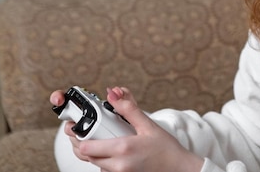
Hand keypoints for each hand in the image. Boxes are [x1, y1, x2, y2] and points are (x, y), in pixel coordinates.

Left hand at [51, 87, 204, 171]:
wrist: (179, 169)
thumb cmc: (167, 149)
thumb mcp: (148, 125)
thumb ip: (128, 109)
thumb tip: (114, 94)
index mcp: (123, 149)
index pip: (86, 147)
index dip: (80, 137)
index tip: (80, 126)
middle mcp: (118, 165)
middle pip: (86, 156)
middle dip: (84, 143)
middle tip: (88, 131)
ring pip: (94, 163)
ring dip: (94, 152)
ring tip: (102, 139)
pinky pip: (105, 169)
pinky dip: (104, 160)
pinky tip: (114, 151)